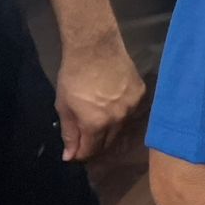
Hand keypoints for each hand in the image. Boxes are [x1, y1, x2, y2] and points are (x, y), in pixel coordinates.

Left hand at [56, 39, 145, 160]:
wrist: (95, 48)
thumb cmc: (73, 76)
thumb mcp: (63, 106)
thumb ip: (69, 133)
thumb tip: (70, 156)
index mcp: (96, 124)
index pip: (91, 150)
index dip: (80, 153)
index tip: (74, 150)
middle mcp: (118, 119)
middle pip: (108, 142)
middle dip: (95, 142)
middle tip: (85, 134)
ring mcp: (132, 106)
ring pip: (121, 127)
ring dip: (109, 127)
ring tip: (99, 114)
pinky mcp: (141, 94)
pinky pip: (130, 110)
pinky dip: (121, 111)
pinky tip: (112, 101)